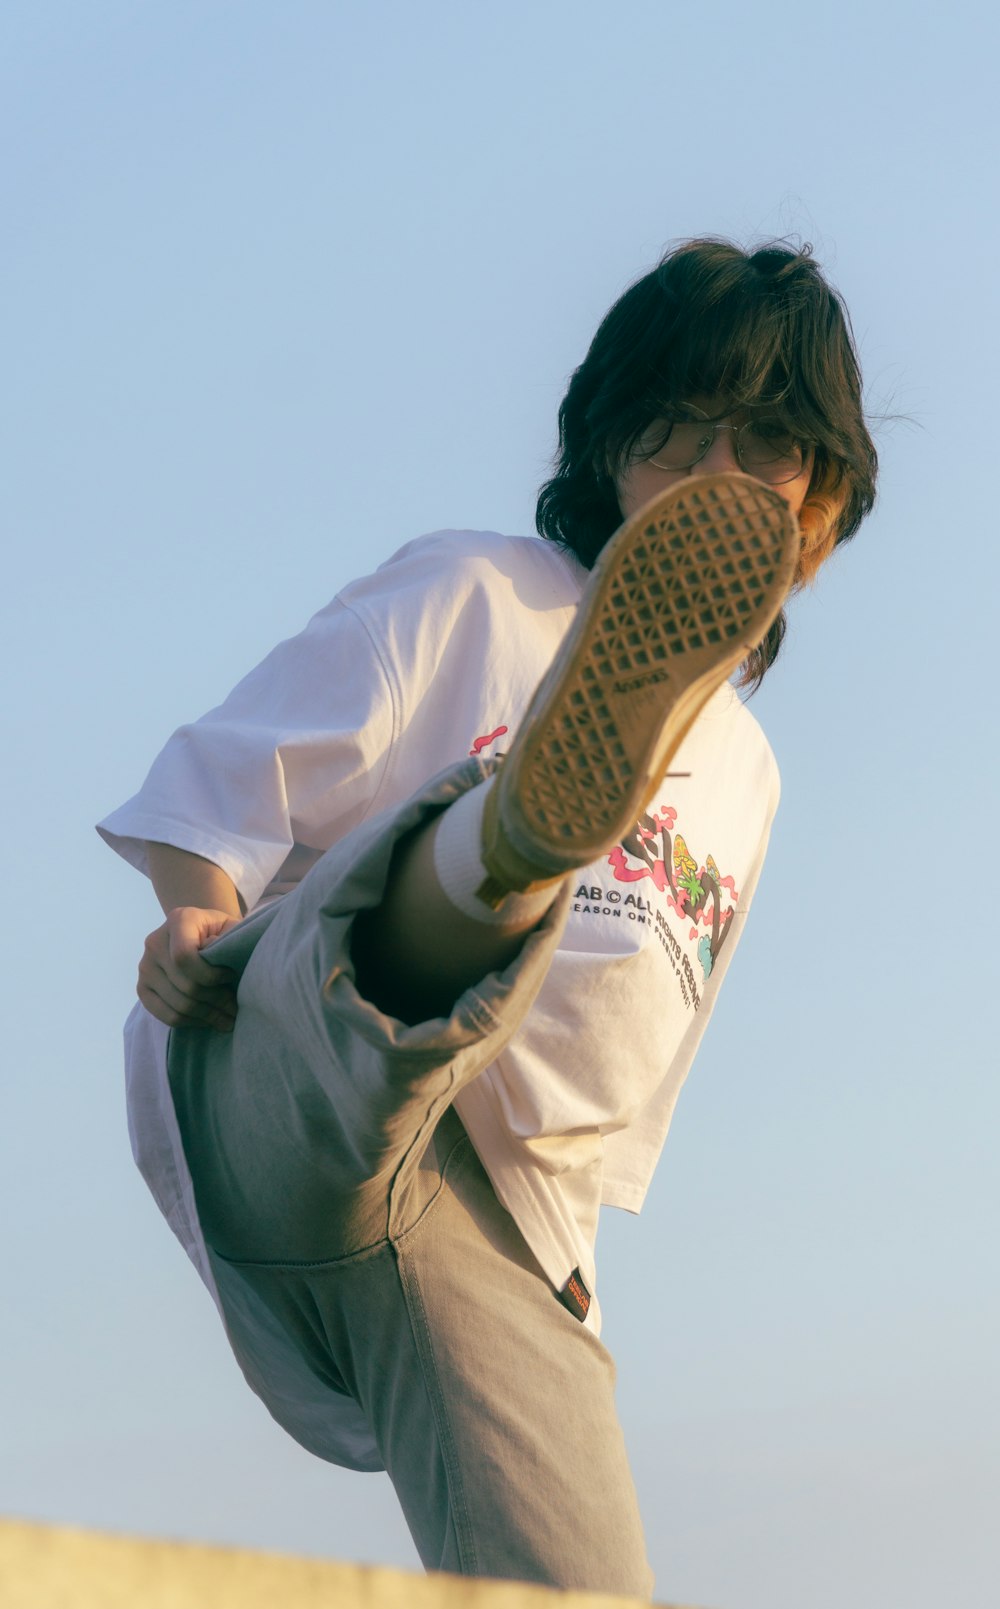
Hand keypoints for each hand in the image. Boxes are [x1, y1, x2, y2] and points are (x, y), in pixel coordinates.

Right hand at [137, 907, 242, 1030]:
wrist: (201, 934)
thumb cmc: (222, 932)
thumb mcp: (231, 927)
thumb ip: (229, 938)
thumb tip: (212, 951)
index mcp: (179, 920)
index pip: (184, 956)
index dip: (210, 974)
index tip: (231, 976)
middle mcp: (155, 942)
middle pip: (184, 985)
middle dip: (216, 1001)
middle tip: (236, 1010)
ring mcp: (144, 967)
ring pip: (177, 1004)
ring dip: (207, 1016)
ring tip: (228, 1019)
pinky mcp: (142, 988)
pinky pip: (166, 1015)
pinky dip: (190, 1022)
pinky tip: (208, 1020)